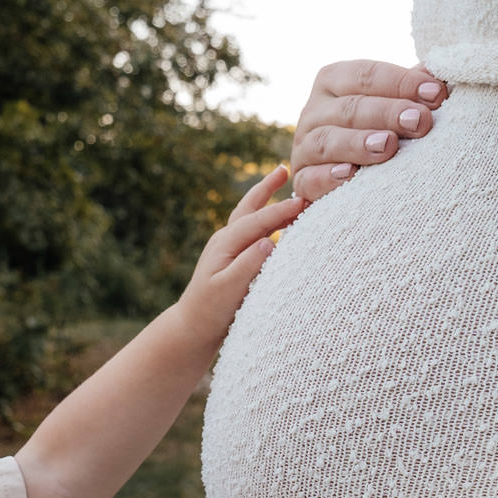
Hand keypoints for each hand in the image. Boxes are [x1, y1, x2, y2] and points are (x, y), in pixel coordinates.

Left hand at [175, 165, 305, 340]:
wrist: (192, 328)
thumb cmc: (210, 312)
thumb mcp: (229, 291)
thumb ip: (248, 266)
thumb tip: (269, 242)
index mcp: (225, 244)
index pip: (257, 221)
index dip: (281, 211)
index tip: (304, 201)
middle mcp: (225, 241)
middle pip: (249, 208)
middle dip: (267, 188)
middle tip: (285, 169)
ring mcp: (227, 248)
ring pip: (250, 217)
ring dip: (267, 199)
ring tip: (284, 184)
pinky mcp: (232, 258)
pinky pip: (252, 231)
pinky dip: (266, 220)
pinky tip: (278, 221)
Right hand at [291, 60, 448, 203]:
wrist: (346, 177)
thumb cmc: (378, 128)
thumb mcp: (393, 103)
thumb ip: (413, 87)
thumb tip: (444, 72)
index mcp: (334, 81)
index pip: (365, 75)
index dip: (402, 82)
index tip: (437, 94)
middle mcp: (314, 111)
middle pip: (349, 108)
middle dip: (387, 113)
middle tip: (419, 122)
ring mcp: (303, 147)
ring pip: (326, 141)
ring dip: (358, 143)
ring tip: (388, 146)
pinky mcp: (301, 181)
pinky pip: (309, 179)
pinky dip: (327, 177)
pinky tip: (350, 176)